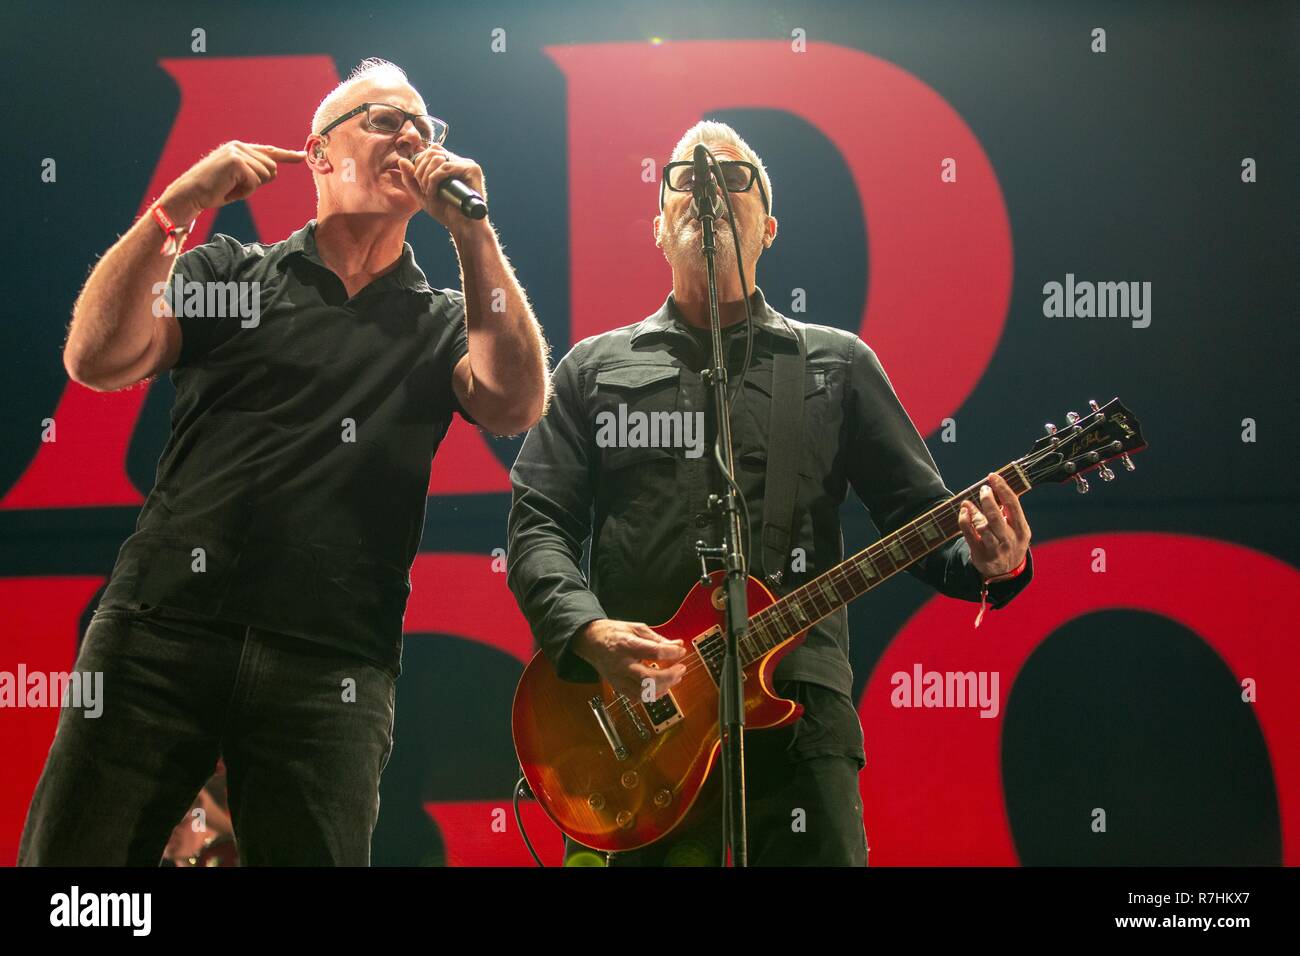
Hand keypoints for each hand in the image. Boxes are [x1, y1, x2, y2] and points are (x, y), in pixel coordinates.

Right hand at [159, 142, 304, 222]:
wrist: (191, 194)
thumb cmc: (213, 190)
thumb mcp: (237, 179)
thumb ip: (254, 172)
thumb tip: (274, 171)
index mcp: (239, 148)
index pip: (269, 152)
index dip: (287, 155)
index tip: (302, 156)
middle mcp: (239, 147)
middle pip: (272, 169)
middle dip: (259, 184)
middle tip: (235, 188)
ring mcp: (238, 152)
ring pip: (265, 176)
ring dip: (250, 188)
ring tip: (230, 188)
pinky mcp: (236, 162)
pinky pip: (255, 182)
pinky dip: (244, 192)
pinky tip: (229, 190)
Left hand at [397, 146, 488, 233]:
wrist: (463, 227)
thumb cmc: (446, 213)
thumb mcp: (422, 195)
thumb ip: (410, 179)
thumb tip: (401, 160)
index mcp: (450, 164)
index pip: (431, 151)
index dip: (419, 163)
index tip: (419, 183)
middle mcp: (459, 162)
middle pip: (432, 151)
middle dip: (420, 170)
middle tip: (422, 189)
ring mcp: (467, 165)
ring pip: (438, 158)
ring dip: (427, 176)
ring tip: (429, 193)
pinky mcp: (472, 170)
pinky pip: (446, 167)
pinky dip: (435, 179)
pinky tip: (435, 192)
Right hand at [573, 619, 686, 702]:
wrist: (590, 641)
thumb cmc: (613, 633)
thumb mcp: (636, 628)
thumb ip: (657, 638)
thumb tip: (677, 645)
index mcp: (627, 645)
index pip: (654, 652)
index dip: (672, 653)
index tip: (680, 651)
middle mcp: (622, 664)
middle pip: (648, 678)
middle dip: (669, 676)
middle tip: (681, 669)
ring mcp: (618, 678)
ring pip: (643, 693)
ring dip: (663, 688)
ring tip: (673, 678)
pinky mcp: (617, 686)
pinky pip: (636, 698)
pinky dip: (651, 695)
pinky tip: (660, 687)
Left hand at [958, 472, 1031, 579]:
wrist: (1007, 573)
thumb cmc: (1010, 541)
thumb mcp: (1015, 528)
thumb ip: (1005, 510)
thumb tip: (989, 488)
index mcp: (1022, 530)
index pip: (1013, 505)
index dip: (1003, 488)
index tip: (993, 476)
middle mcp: (1010, 540)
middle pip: (996, 517)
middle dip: (987, 500)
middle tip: (983, 489)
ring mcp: (995, 549)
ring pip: (982, 526)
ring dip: (974, 512)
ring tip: (968, 503)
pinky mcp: (981, 555)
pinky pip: (969, 535)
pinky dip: (964, 521)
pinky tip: (963, 512)